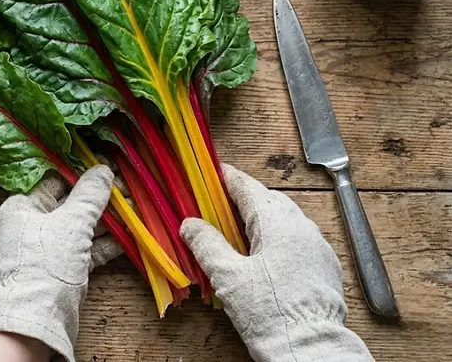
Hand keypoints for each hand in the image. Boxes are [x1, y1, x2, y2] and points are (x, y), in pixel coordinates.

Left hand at [0, 166, 122, 361]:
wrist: (37, 317)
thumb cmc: (45, 263)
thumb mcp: (71, 223)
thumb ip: (89, 196)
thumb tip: (103, 171)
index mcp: (23, 207)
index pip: (54, 182)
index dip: (82, 173)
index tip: (107, 166)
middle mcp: (32, 225)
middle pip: (70, 204)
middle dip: (100, 198)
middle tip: (128, 189)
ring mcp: (48, 249)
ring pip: (81, 228)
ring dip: (108, 220)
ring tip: (136, 210)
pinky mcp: (62, 269)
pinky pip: (86, 249)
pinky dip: (105, 243)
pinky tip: (129, 235)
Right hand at [181, 164, 373, 361]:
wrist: (310, 346)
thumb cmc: (268, 311)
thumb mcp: (227, 277)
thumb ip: (207, 244)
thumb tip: (190, 224)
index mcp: (277, 222)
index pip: (248, 188)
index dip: (228, 177)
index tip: (214, 170)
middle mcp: (301, 227)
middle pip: (269, 201)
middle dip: (244, 198)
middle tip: (220, 203)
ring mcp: (317, 246)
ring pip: (286, 220)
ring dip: (262, 218)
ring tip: (240, 229)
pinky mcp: (325, 266)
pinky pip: (298, 240)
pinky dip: (279, 238)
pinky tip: (267, 255)